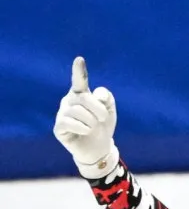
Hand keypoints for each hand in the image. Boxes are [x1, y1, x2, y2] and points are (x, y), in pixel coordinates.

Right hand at [53, 57, 118, 178]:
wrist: (98, 149)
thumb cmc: (102, 126)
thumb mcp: (109, 111)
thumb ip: (106, 98)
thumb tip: (97, 93)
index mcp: (81, 94)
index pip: (79, 81)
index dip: (79, 71)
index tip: (80, 60)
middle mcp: (68, 100)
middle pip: (84, 98)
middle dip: (99, 110)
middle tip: (103, 119)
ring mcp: (62, 113)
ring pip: (78, 112)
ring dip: (92, 122)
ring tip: (92, 128)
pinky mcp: (58, 127)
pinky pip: (70, 123)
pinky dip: (83, 129)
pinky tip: (85, 132)